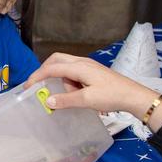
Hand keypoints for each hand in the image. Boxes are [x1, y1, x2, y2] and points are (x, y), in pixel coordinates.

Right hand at [24, 53, 159, 117]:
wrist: (134, 96)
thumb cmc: (112, 96)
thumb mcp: (87, 100)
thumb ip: (66, 100)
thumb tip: (48, 101)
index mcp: (79, 66)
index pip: (52, 68)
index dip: (37, 76)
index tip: (27, 87)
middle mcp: (82, 62)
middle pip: (56, 60)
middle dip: (45, 71)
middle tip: (39, 85)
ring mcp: (88, 66)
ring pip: (65, 66)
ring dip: (60, 79)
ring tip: (68, 95)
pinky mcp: (92, 72)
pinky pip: (73, 72)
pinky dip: (68, 81)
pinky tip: (74, 93)